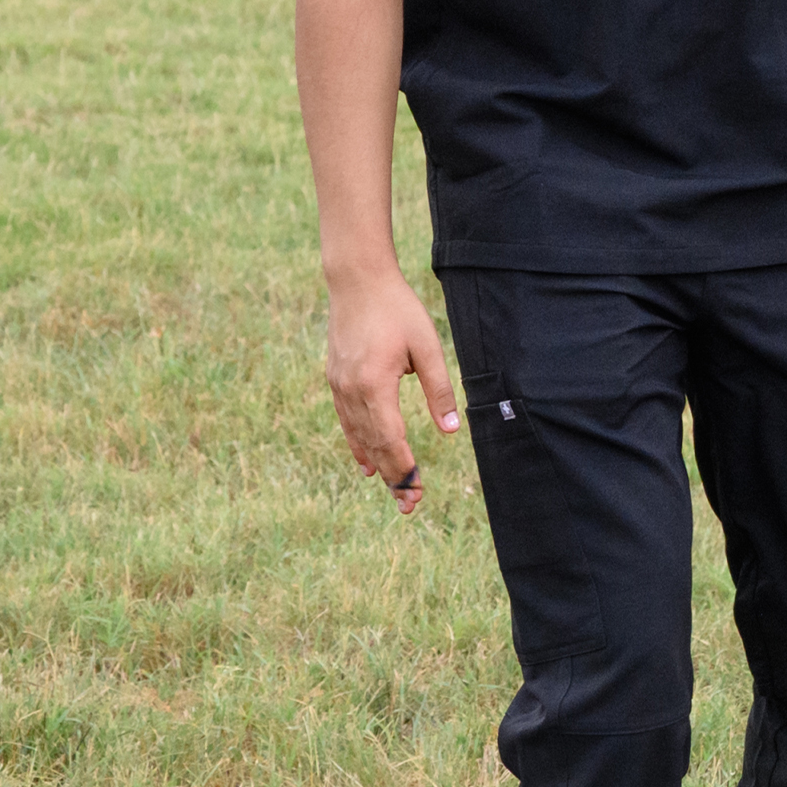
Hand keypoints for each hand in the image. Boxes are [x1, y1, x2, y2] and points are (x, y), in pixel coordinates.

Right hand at [324, 271, 461, 507]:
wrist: (357, 281)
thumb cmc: (398, 310)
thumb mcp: (426, 347)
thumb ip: (438, 390)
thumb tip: (451, 431)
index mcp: (375, 385)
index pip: (391, 439)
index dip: (405, 467)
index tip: (418, 491)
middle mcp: (352, 391)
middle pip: (374, 445)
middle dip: (393, 476)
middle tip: (410, 505)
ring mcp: (339, 386)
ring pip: (359, 436)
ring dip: (377, 465)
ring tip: (393, 490)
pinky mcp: (335, 379)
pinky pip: (347, 421)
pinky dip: (358, 444)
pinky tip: (366, 463)